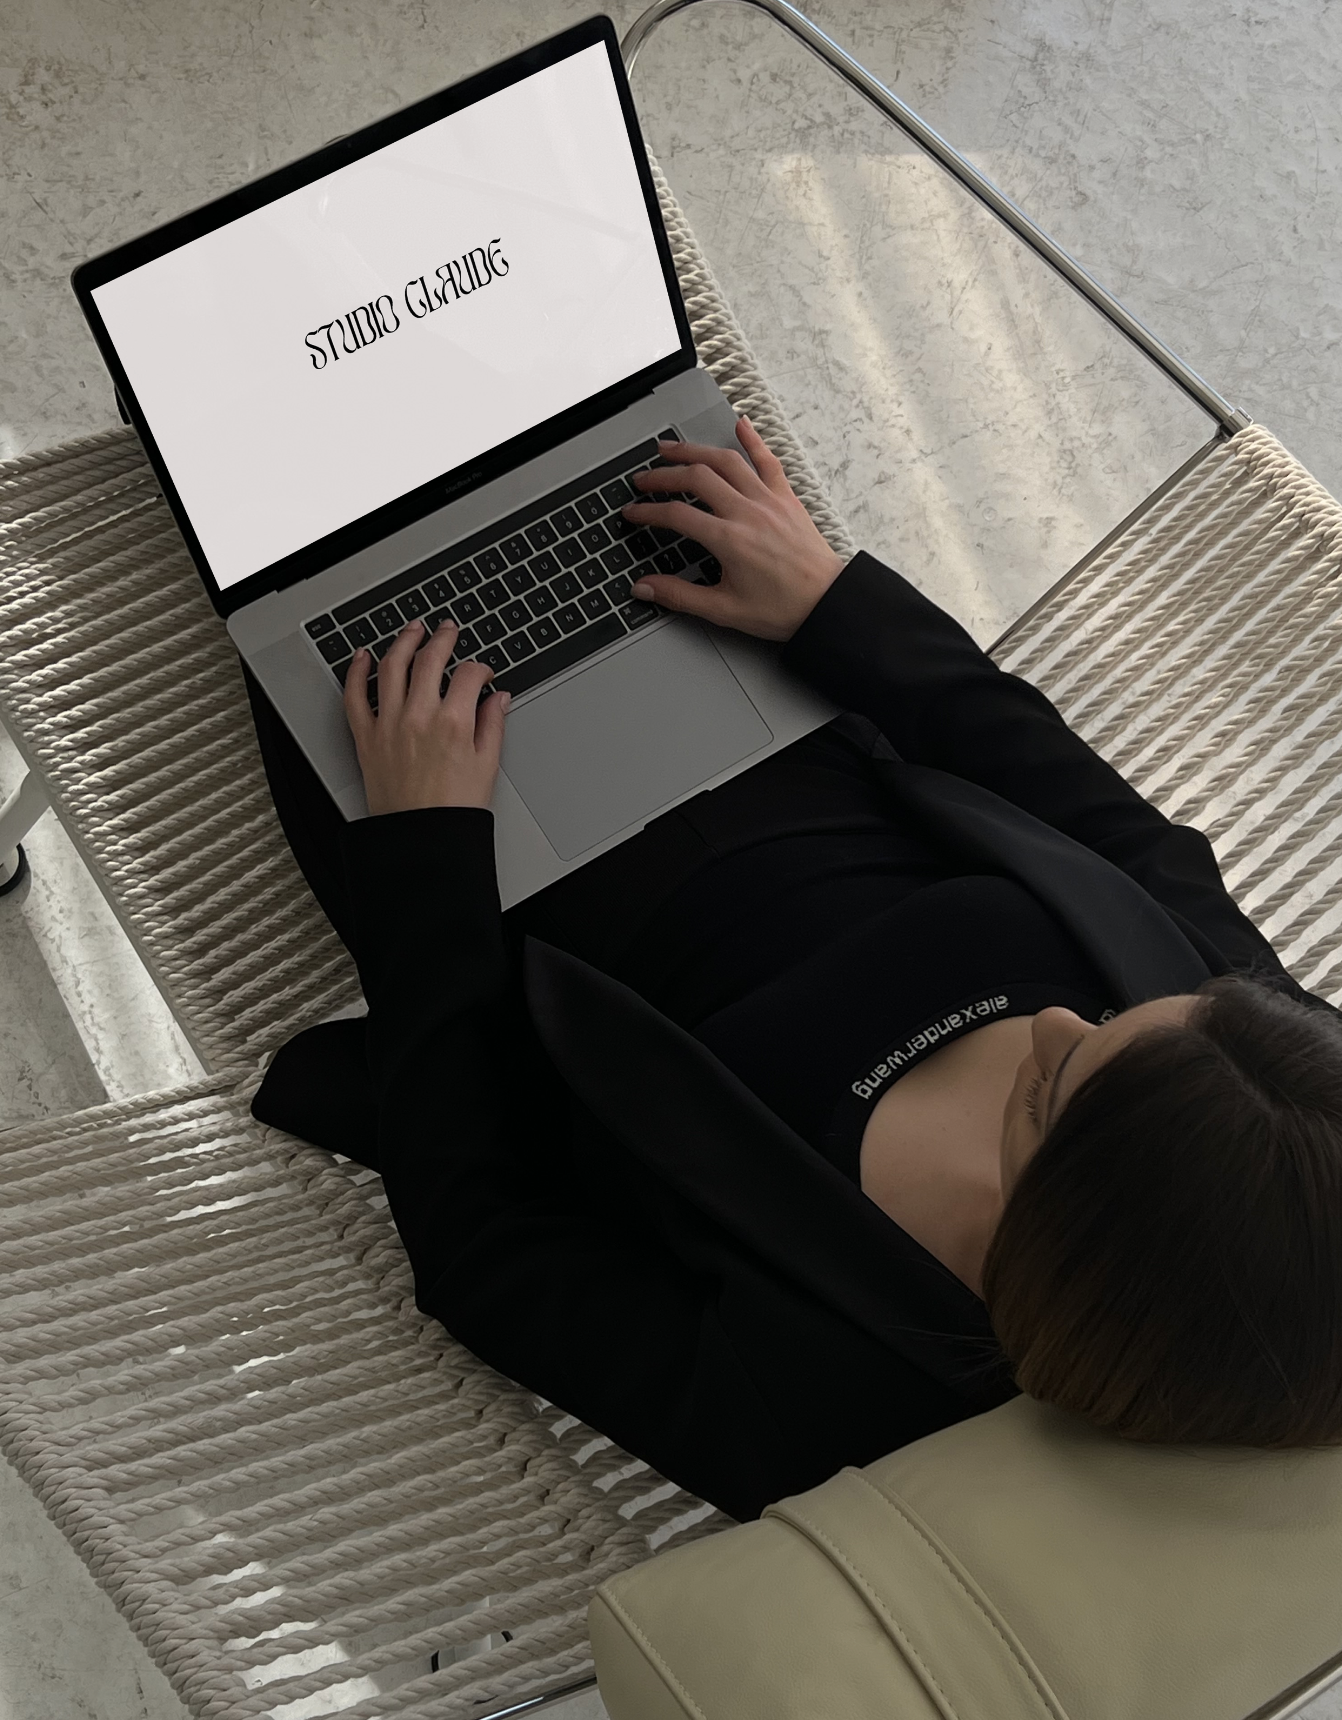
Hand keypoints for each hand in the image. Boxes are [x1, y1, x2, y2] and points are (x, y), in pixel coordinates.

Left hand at [343, 619, 508, 814]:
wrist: (421, 838)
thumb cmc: (453, 810)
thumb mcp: (487, 766)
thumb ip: (493, 726)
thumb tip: (498, 700)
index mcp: (454, 723)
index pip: (469, 675)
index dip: (481, 667)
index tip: (483, 673)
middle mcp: (419, 716)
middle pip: (430, 659)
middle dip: (442, 638)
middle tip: (448, 630)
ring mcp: (389, 724)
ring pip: (392, 666)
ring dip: (403, 641)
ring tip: (412, 630)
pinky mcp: (366, 737)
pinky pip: (354, 695)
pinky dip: (356, 671)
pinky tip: (363, 658)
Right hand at [622, 416, 845, 641]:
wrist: (827, 603)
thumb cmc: (783, 608)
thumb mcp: (724, 609)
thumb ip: (680, 596)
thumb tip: (645, 587)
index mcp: (729, 540)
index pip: (676, 515)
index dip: (648, 512)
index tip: (633, 513)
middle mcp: (748, 513)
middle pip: (696, 478)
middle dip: (664, 475)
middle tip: (644, 479)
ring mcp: (769, 501)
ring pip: (726, 461)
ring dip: (695, 450)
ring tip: (672, 448)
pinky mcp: (787, 498)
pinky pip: (768, 460)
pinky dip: (753, 439)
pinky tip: (740, 424)